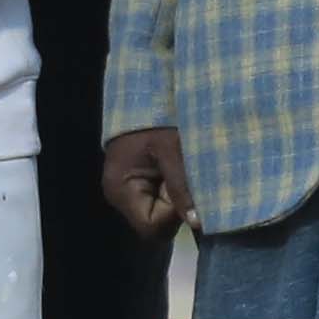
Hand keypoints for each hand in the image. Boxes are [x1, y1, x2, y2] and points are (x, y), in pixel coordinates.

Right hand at [101, 126, 191, 242]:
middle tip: (185, 174)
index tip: (184, 188)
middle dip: (176, 205)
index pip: (151, 227)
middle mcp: (121, 197)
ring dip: (177, 195)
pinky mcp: (139, 183)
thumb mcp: (171, 149)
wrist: (144, 92)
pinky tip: (177, 168)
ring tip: (181, 168)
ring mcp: (129, 191)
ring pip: (160, 212)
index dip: (172, 214)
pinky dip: (174, 188)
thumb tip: (197, 223)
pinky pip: (160, 199)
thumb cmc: (155, 118)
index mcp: (121, 190)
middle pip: (156, 223)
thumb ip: (181, 187)